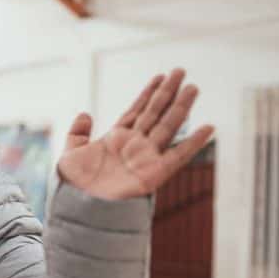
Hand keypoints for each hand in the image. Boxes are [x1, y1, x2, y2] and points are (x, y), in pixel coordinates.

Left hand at [57, 68, 213, 199]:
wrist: (79, 207)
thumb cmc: (74, 185)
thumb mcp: (70, 153)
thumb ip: (77, 133)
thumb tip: (84, 114)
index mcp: (116, 138)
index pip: (137, 110)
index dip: (148, 93)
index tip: (160, 76)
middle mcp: (134, 145)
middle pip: (155, 112)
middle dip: (167, 92)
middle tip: (180, 71)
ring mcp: (146, 157)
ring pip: (167, 126)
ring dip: (181, 107)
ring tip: (193, 87)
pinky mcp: (155, 173)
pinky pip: (178, 155)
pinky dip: (193, 142)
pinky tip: (208, 128)